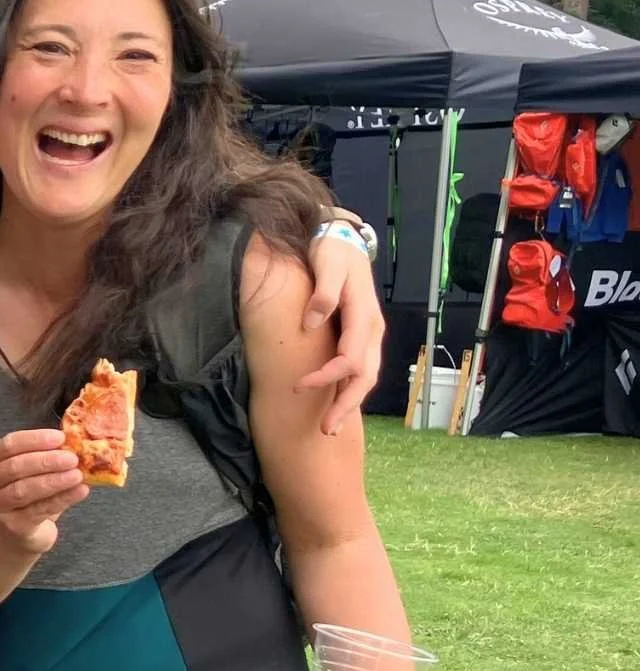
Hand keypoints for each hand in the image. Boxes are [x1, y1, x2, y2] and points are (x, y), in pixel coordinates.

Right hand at [0, 427, 86, 553]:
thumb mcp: (31, 469)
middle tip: (72, 459)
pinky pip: (39, 510)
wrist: (19, 528)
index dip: (35, 439)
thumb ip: (46, 454)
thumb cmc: (28, 490)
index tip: (61, 438)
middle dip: (46, 461)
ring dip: (53, 481)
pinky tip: (80, 491)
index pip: (9, 444)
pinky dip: (62, 499)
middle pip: (15, 467)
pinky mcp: (12, 525)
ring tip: (78, 475)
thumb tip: (74, 442)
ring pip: (23, 490)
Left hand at [300, 228, 384, 434]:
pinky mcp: (361, 335)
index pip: (350, 359)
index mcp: (364, 316)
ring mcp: (369, 335)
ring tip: (331, 427)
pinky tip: (337, 404)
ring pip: (366, 376)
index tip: (299, 388)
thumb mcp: (327, 264)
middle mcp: (372, 330)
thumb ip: (322, 292)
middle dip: (346, 404)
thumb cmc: (332, 251)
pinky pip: (360, 369)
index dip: (326, 377)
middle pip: (365, 376)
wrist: (344, 240)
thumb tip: (312, 321)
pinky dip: (350, 389)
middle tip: (326, 430)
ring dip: (349, 402)